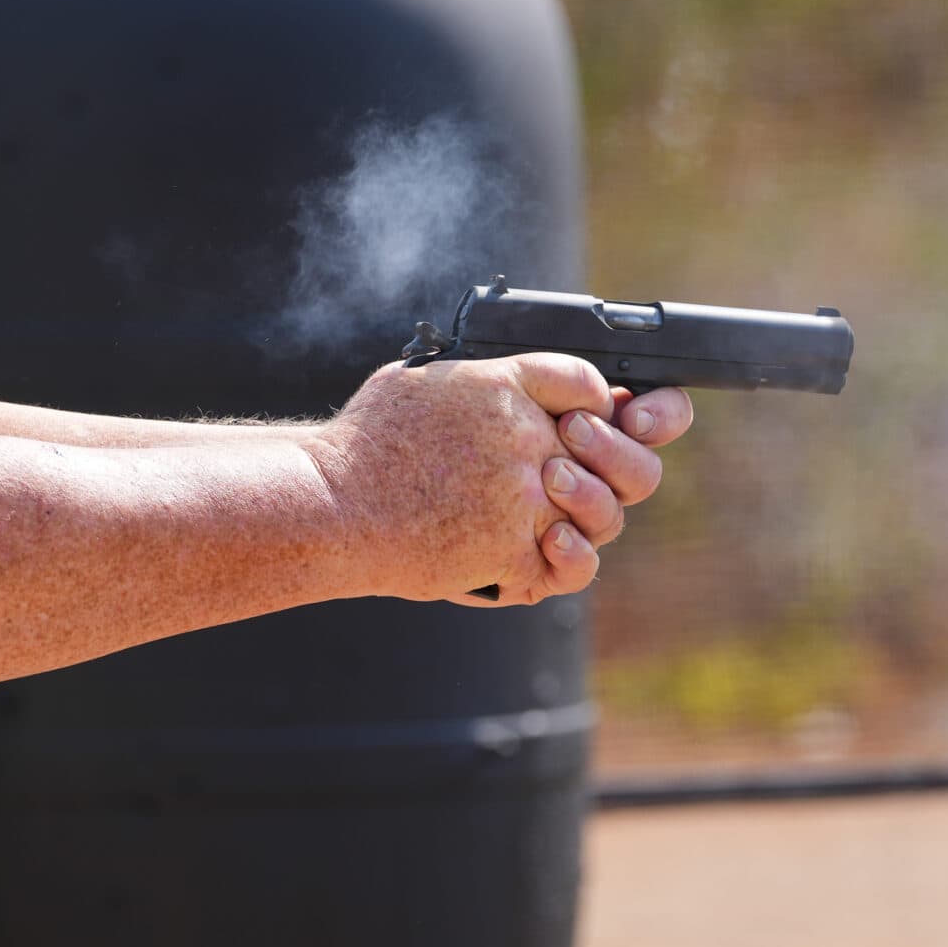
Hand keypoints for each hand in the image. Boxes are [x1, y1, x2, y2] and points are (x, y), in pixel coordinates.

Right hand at [305, 356, 693, 607]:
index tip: (582, 423)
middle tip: (572, 475)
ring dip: (586, 518)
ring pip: (604, 513)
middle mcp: (524, 435)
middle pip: (616, 449)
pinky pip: (570, 565)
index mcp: (503, 384)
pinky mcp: (514, 550)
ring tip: (550, 520)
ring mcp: (524, 496)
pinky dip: (558, 564)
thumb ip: (482, 381)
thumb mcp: (423, 381)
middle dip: (612, 463)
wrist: (331, 505)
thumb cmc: (364, 444)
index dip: (598, 406)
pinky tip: (539, 551)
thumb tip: (509, 386)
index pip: (588, 383)